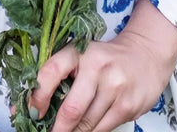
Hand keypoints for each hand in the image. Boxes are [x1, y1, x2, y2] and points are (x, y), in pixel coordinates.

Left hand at [30, 0, 176, 131]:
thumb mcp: (82, 57)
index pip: (50, 72)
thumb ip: (59, 77)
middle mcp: (98, 67)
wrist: (147, 53)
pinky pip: (102, 130)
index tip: (31, 114)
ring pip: (86, 125)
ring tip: (70, 129)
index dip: (37, 96)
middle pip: (71, 110)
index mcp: (80, 52)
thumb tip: (29, 109)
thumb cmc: (106, 58)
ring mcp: (115, 87)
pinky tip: (89, 127)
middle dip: (57, 130)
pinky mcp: (128, 105)